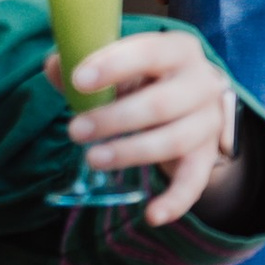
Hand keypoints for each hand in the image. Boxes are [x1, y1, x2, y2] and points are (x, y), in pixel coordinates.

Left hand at [52, 27, 244, 225]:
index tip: (78, 81)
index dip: (113, 66)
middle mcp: (202, 83)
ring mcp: (208, 121)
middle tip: (74, 131)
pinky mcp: (206, 156)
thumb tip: (56, 65)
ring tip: (93, 159)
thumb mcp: (117, 64)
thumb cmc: (142, 77)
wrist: (188, 100)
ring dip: (131, 152)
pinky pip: (195, 182)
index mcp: (178, 49)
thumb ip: (83, 62)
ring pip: (174, 140)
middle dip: (114, 119)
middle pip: (161, 103)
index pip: (149, 52)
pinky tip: (151, 215)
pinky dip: (175, 201)